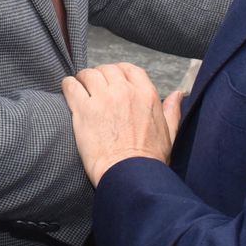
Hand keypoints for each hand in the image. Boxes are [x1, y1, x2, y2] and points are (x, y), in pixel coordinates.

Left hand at [64, 63, 171, 185]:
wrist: (130, 175)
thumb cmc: (150, 160)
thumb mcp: (169, 134)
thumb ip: (172, 111)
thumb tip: (178, 94)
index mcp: (146, 94)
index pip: (129, 69)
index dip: (118, 72)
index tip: (112, 81)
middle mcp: (125, 92)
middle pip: (107, 70)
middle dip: (100, 76)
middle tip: (94, 88)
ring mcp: (103, 99)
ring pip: (88, 74)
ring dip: (83, 80)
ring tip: (80, 88)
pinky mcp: (84, 110)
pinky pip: (71, 86)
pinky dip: (68, 85)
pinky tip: (68, 90)